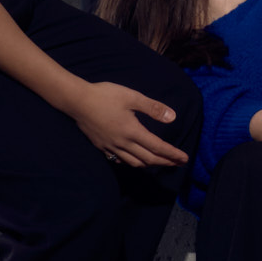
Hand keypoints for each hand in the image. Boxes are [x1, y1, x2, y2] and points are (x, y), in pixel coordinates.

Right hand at [70, 81, 186, 167]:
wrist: (77, 101)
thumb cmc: (105, 95)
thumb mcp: (132, 97)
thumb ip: (153, 108)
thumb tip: (173, 117)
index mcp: (132, 131)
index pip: (157, 147)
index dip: (172, 154)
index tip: (185, 159)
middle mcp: (122, 143)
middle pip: (148, 159)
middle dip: (165, 162)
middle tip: (178, 163)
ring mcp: (110, 147)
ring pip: (134, 163)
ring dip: (150, 164)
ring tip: (160, 162)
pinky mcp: (101, 146)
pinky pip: (120, 160)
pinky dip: (132, 162)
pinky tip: (135, 159)